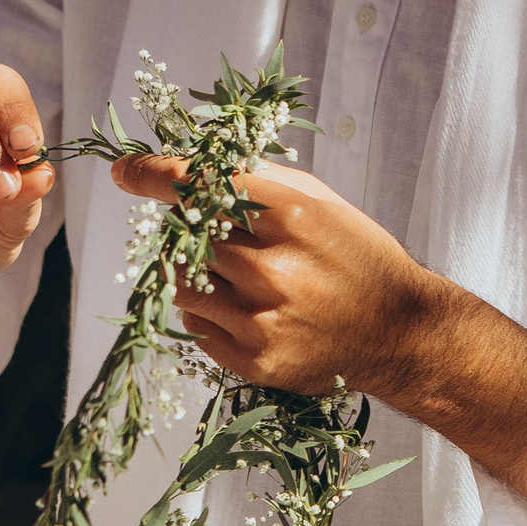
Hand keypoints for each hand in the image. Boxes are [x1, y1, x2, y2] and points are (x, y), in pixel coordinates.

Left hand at [110, 154, 526, 504]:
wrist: (401, 334)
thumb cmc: (359, 258)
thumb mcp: (322, 203)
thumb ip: (260, 181)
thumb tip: (190, 165)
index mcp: (293, 217)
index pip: (201, 186)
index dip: (153, 175)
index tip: (125, 172)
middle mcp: (273, 269)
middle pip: (187, 236)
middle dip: (191, 230)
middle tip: (222, 237)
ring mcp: (262, 320)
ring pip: (181, 283)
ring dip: (193, 273)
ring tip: (234, 277)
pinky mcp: (255, 360)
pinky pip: (195, 326)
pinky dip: (207, 313)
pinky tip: (246, 311)